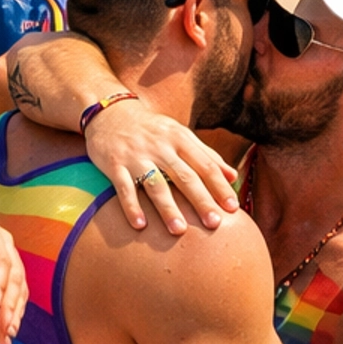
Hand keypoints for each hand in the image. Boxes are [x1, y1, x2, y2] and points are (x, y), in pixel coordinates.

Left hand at [0, 192, 26, 343]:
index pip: (1, 256)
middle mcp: (3, 245)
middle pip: (15, 276)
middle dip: (11, 304)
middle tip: (4, 328)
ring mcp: (5, 259)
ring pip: (19, 288)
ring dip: (14, 313)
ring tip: (6, 337)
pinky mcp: (2, 273)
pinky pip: (13, 294)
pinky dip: (12, 313)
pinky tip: (5, 333)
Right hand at [76, 96, 238, 233]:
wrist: (109, 112)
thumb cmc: (151, 129)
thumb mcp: (180, 134)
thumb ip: (206, 154)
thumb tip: (234, 176)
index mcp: (179, 139)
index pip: (205, 165)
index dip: (220, 187)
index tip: (233, 208)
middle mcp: (159, 146)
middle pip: (184, 176)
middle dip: (200, 200)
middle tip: (214, 224)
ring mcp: (136, 155)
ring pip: (155, 184)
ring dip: (167, 208)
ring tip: (179, 231)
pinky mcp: (114, 164)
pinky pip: (123, 187)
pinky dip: (132, 206)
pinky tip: (140, 225)